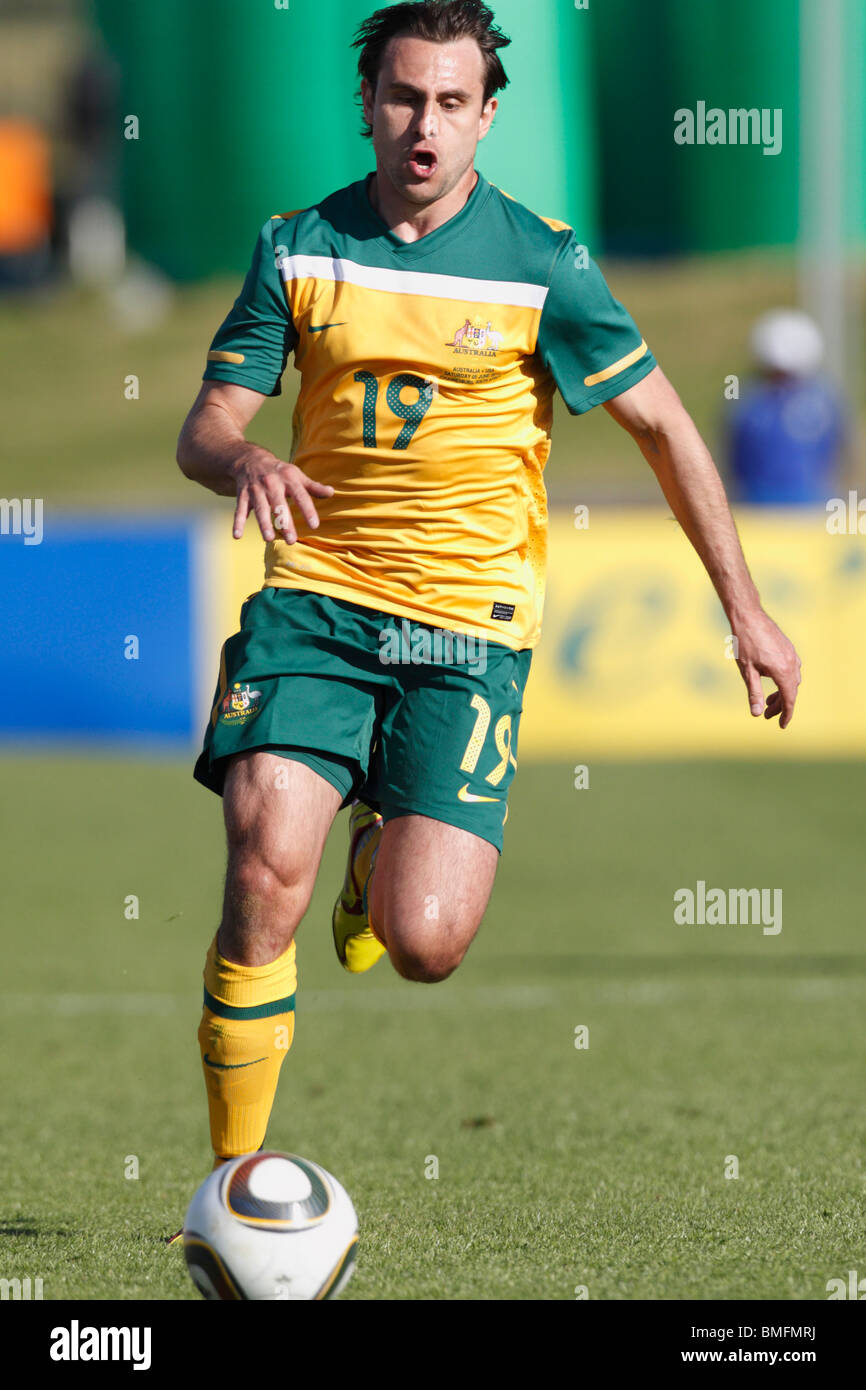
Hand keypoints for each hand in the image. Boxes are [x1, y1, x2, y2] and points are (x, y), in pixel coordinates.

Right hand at [230, 446, 333, 541]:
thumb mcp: (297, 475)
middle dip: (284, 522)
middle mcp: (272, 483)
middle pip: (279, 505)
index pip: (300, 495)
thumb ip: (313, 487)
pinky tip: (237, 536)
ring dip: (263, 523)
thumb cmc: (279, 471)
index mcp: (288, 479)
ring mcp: (256, 489)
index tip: (314, 525)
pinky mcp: (243, 495)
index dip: (307, 510)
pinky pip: (240, 509)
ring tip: (268, 539)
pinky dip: (237, 522)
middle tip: (292, 540)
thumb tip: (332, 492)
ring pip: (260, 508)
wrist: (250, 458)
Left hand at [732, 609, 800, 727]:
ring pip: (792, 680)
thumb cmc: (745, 643)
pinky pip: (791, 669)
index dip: (786, 714)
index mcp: (783, 671)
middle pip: (791, 691)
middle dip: (780, 705)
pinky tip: (771, 682)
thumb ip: (754, 693)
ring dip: (782, 693)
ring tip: (767, 701)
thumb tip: (756, 713)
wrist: (748, 616)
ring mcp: (791, 654)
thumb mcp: (747, 671)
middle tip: (767, 715)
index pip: (789, 699)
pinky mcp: (788, 648)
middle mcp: (791, 663)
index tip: (781, 726)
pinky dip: (783, 680)